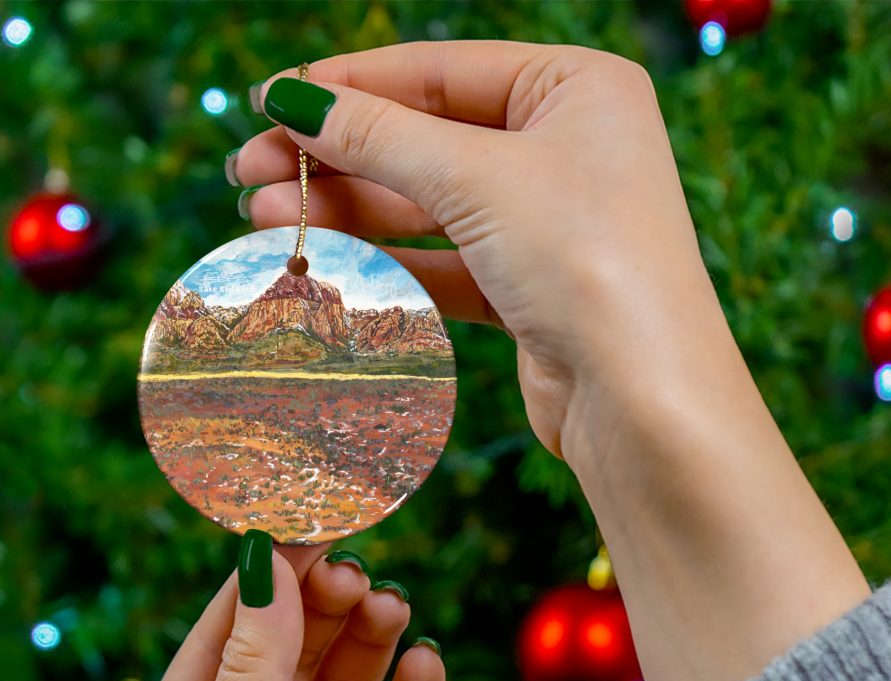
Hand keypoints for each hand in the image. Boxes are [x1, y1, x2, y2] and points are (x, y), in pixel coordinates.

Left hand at [119, 540, 444, 680]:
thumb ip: (253, 668)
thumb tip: (267, 562)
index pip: (227, 634)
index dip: (267, 576)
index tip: (309, 518)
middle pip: (292, 653)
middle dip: (323, 607)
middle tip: (356, 568)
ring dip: (369, 643)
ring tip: (391, 607)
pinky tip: (426, 666)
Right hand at [232, 40, 718, 463]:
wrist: (641, 399)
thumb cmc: (584, 261)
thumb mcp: (476, 178)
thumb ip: (380, 136)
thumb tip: (293, 99)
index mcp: (577, 88)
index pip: (440, 71)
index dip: (348, 86)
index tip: (269, 102)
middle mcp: (568, 149)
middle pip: (427, 140)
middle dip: (336, 157)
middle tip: (248, 172)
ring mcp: (550, 224)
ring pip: (430, 207)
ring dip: (348, 213)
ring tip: (264, 220)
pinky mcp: (532, 290)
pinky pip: (446, 263)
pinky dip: (388, 264)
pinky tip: (324, 263)